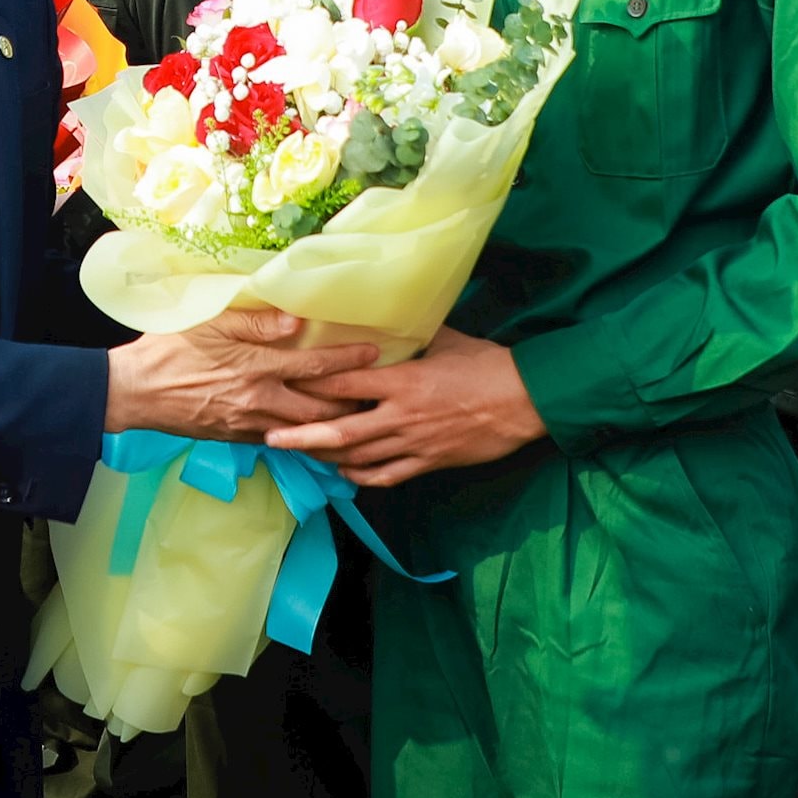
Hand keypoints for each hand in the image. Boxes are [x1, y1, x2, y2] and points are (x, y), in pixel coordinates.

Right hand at [104, 308, 379, 440]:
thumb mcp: (212, 322)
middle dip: (348, 405)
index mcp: (256, 368)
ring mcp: (245, 424)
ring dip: (327, 427)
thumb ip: (257, 322)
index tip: (373, 353)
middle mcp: (257, 400)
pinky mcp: (232, 437)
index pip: (314, 367)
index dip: (347, 360)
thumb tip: (297, 323)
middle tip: (372, 396)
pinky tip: (309, 433)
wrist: (133, 391)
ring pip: (299, 432)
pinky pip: (274, 441)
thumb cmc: (170, 348)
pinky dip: (296, 438)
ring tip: (351, 418)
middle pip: (317, 411)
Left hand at [266, 327, 545, 485]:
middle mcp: (401, 417)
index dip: (311, 384)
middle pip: (340, 432)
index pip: (345, 385)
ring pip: (359, 459)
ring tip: (300, 452)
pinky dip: (362, 477)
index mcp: (403, 382)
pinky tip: (346, 473)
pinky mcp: (429, 463)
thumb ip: (414, 337)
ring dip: (326, 457)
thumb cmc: (488, 364)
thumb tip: (394, 319)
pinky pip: (387, 476)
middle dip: (301, 435)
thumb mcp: (447, 340)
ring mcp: (414, 444)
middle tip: (271, 435)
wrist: (525, 400)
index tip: (284, 379)